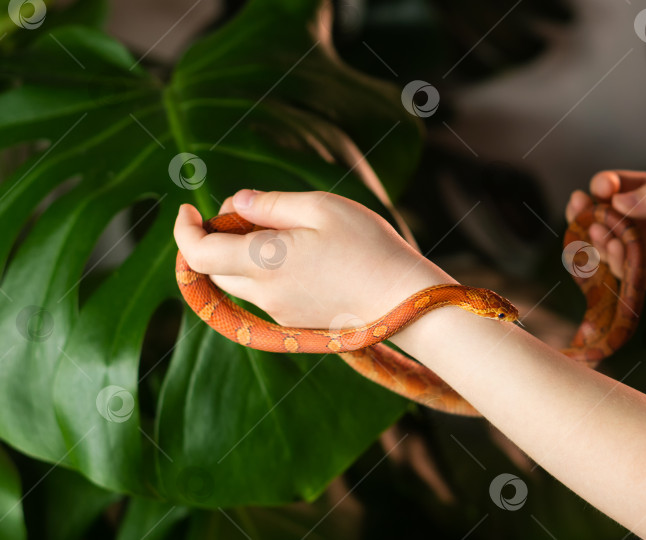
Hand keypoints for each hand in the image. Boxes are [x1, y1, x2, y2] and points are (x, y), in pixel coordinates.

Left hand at [173, 190, 454, 327]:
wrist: (404, 301)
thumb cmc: (368, 248)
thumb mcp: (320, 208)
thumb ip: (269, 204)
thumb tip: (235, 204)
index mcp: (263, 262)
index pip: (197, 254)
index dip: (184, 231)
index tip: (188, 209)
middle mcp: (264, 294)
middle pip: (213, 270)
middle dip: (213, 239)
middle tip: (244, 213)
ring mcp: (279, 312)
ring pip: (239, 282)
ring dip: (240, 255)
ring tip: (281, 230)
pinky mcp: (296, 322)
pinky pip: (264, 294)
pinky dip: (264, 272)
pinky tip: (300, 255)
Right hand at [565, 165, 645, 301]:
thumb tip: (616, 203)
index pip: (613, 186)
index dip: (602, 186)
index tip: (602, 188)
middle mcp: (641, 220)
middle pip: (599, 216)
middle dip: (584, 211)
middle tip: (577, 208)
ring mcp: (643, 248)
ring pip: (604, 244)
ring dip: (595, 238)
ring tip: (598, 232)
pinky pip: (622, 270)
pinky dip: (613, 262)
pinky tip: (616, 251)